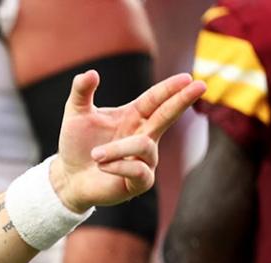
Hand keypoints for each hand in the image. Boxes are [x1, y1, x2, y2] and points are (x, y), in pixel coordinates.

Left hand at [50, 71, 206, 212]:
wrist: (69, 178)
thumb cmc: (77, 145)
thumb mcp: (75, 114)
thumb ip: (81, 92)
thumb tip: (90, 73)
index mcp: (134, 116)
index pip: (155, 99)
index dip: (170, 89)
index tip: (187, 78)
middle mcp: (145, 135)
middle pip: (168, 115)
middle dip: (182, 100)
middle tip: (201, 85)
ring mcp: (145, 159)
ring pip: (144, 146)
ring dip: (117, 149)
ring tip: (95, 155)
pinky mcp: (141, 182)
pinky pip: (139, 170)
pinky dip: (118, 165)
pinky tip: (102, 166)